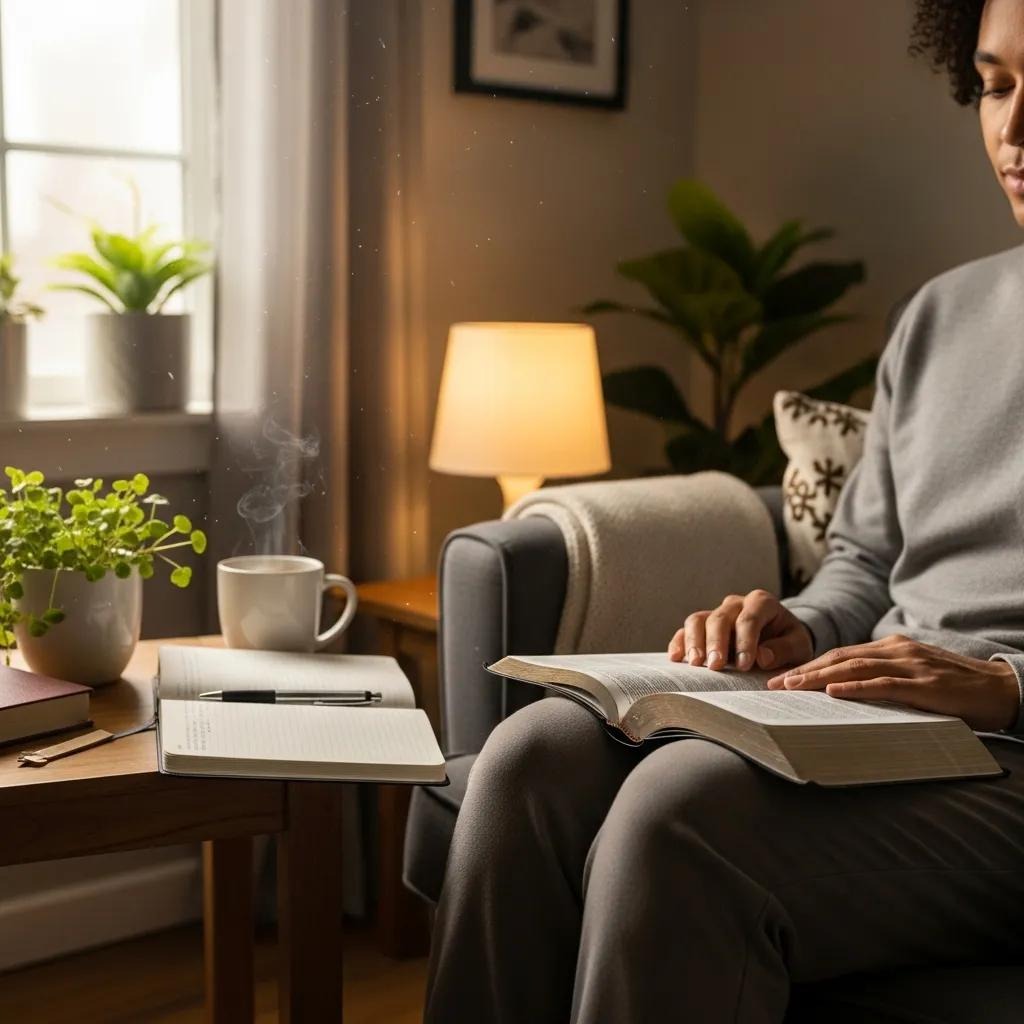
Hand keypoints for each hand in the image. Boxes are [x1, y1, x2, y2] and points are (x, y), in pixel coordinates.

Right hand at [668, 589, 814, 670]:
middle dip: (716, 643)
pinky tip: (676, 657)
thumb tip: (763, 656)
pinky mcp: (703, 625)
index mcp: (761, 603)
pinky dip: (679, 641)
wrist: (779, 639)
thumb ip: (784, 649)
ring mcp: (717, 613)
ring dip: (694, 641)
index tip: (744, 665)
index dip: (745, 642)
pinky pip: (686, 629)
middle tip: (715, 666)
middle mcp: (736, 604)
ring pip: (698, 620)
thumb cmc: (789, 643)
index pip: (749, 619)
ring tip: (695, 663)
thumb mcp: (799, 646)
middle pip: (719, 618)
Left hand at [765, 633, 1020, 731]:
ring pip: (854, 667)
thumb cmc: (956, 688)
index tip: (784, 676)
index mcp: (892, 646)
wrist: (1002, 690)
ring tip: (792, 688)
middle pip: (840, 657)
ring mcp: (911, 665)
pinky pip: (883, 685)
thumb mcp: (914, 677)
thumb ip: (884, 679)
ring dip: (819, 677)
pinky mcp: (924, 685)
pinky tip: (833, 692)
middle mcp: (897, 649)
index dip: (810, 664)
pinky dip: (855, 687)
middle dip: (804, 670)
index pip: (841, 654)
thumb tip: (846, 692)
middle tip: (775, 684)